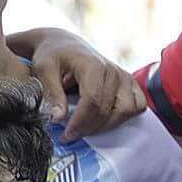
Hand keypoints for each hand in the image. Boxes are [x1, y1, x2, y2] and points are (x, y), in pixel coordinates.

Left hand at [23, 31, 147, 139]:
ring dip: (106, 126)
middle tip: (69, 136)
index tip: (66, 135)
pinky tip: (104, 120)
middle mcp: (113, 70)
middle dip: (88, 128)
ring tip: (85, 128)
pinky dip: (124, 117)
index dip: (79, 122)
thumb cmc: (53, 55)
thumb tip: (59, 118)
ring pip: (125, 111)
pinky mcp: (129, 82)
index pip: (92, 101)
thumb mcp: (44, 69)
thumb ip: (52, 93)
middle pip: (107, 110)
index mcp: (94, 65)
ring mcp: (124, 76)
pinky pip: (137, 105)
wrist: (65, 44)